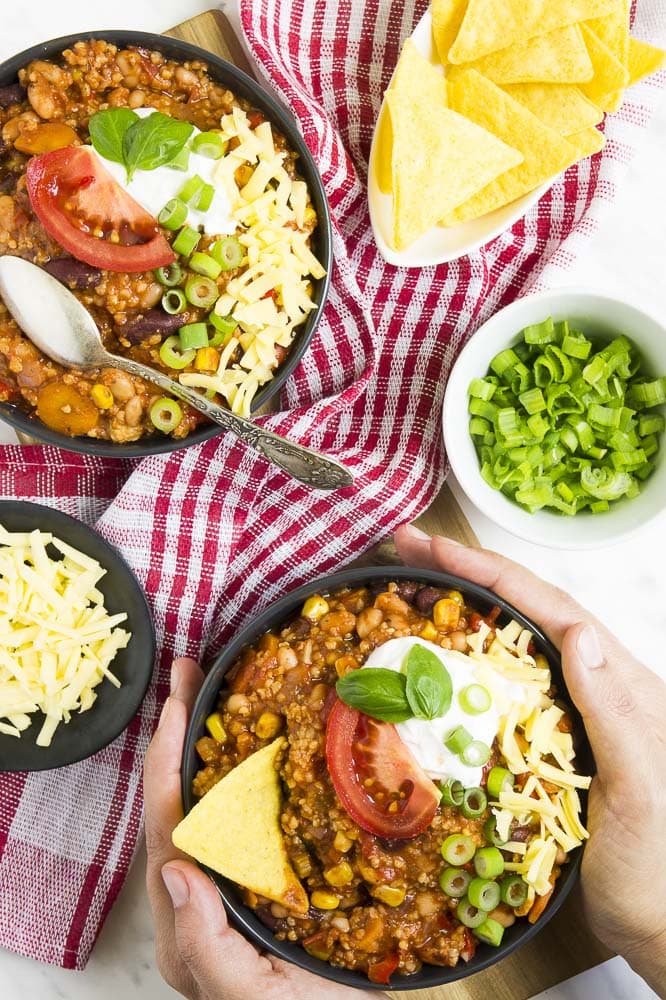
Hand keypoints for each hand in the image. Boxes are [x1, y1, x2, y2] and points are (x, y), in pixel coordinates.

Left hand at [143, 657, 379, 999]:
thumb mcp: (249, 996)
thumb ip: (205, 946)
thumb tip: (179, 871)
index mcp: (190, 916)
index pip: (167, 823)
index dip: (165, 759)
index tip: (174, 704)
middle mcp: (202, 892)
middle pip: (179, 798)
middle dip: (177, 732)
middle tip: (189, 673)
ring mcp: (232, 881)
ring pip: (208, 800)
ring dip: (205, 742)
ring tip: (211, 690)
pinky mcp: (262, 876)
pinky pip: (241, 813)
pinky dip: (241, 768)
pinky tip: (259, 739)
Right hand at [395, 525, 665, 995]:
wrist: (659, 927)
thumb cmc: (657, 866)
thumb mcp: (642, 791)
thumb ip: (615, 713)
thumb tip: (577, 635)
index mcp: (617, 685)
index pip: (551, 610)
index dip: (492, 573)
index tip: (436, 549)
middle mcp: (590, 688)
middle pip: (524, 613)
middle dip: (466, 575)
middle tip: (406, 552)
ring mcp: (563, 716)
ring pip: (507, 646)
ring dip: (460, 612)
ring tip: (408, 590)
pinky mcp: (541, 746)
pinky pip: (495, 693)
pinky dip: (458, 668)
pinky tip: (426, 668)